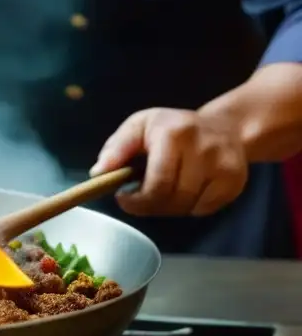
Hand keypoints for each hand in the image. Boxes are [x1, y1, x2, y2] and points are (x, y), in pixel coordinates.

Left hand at [90, 108, 247, 216]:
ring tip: (161, 192)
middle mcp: (204, 148)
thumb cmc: (171, 127)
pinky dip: (189, 208)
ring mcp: (225, 166)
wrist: (225, 126)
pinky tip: (185, 191)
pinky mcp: (236, 181)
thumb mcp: (139, 126)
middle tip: (140, 198)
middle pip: (172, 198)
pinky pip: (205, 210)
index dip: (137, 199)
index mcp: (174, 133)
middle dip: (150, 205)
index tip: (124, 197)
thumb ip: (117, 148)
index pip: (157, 183)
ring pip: (188, 207)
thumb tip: (98, 173)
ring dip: (168, 208)